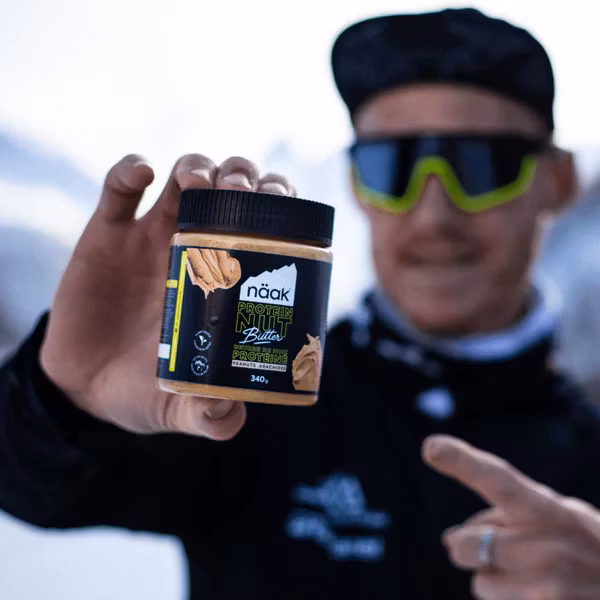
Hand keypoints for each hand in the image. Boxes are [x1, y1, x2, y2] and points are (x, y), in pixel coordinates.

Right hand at [40, 153, 295, 437]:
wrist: (85, 389)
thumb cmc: (144, 390)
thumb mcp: (181, 409)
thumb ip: (209, 417)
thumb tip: (232, 413)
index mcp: (224, 278)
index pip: (264, 223)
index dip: (280, 202)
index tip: (284, 204)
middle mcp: (196, 247)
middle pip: (231, 187)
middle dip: (244, 177)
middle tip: (243, 193)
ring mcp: (151, 237)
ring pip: (184, 175)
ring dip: (199, 167)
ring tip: (200, 185)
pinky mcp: (107, 236)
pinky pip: (118, 187)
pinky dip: (130, 170)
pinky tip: (142, 175)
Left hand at [423, 435, 599, 598]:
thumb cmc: (593, 550)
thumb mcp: (566, 516)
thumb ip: (514, 511)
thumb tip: (451, 539)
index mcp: (549, 512)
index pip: (498, 480)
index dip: (463, 462)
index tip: (430, 446)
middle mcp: (545, 550)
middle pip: (463, 545)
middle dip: (470, 545)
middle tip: (502, 546)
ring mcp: (546, 592)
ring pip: (481, 584)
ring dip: (498, 582)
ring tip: (538, 579)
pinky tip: (545, 596)